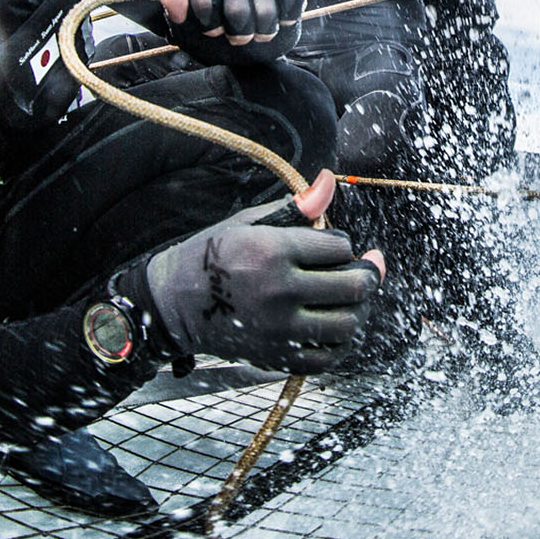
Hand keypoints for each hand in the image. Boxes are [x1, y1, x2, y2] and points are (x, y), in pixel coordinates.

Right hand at [144, 173, 384, 373]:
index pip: (338, 247)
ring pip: (348, 323)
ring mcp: (279, 329)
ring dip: (357, 308)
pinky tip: (333, 324)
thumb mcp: (248, 223)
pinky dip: (340, 342)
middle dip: (366, 273)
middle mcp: (279, 292)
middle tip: (365, 268)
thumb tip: (330, 181)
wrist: (172, 304)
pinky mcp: (277, 357)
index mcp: (272, 251)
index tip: (331, 245)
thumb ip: (296, 207)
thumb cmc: (212, 257)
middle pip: (353, 286)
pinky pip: (328, 356)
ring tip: (348, 297)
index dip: (341, 243)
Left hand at [163, 0, 305, 45]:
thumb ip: (179, 15)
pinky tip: (281, 21)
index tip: (214, 33)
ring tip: (262, 34)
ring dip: (266, 28)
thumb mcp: (192, 33)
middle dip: (241, 32)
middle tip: (241, 40)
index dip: (209, 22)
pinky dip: (288, 15)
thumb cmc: (219, 35)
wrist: (253, 39)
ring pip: (265, 1)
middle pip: (237, 5)